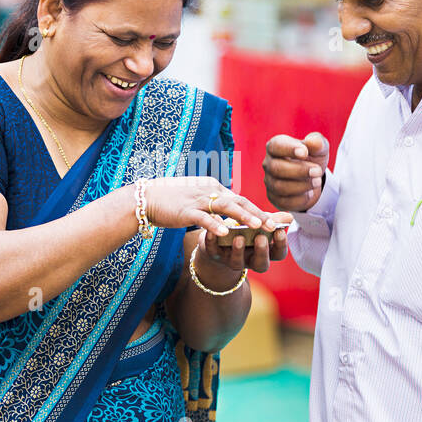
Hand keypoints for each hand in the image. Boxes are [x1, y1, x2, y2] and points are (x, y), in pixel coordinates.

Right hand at [139, 177, 266, 235]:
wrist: (145, 199)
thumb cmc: (171, 200)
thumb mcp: (197, 198)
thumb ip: (213, 202)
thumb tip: (228, 210)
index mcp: (213, 188)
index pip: (240, 199)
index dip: (258, 211)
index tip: (274, 221)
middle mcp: (209, 191)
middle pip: (239, 202)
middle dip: (258, 214)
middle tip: (275, 226)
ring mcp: (197, 200)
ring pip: (226, 207)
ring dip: (244, 217)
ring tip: (259, 227)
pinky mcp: (185, 210)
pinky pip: (203, 218)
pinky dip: (215, 225)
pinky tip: (226, 233)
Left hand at [197, 211, 293, 275]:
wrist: (219, 237)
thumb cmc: (245, 229)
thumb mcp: (258, 224)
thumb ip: (271, 220)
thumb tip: (289, 216)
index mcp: (265, 252)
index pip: (278, 254)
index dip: (281, 245)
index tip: (279, 231)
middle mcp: (250, 261)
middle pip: (261, 264)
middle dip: (261, 251)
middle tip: (261, 238)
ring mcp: (232, 260)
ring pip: (236, 262)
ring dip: (238, 250)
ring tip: (238, 237)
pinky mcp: (214, 255)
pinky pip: (213, 251)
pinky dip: (212, 240)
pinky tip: (212, 230)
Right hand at [263, 132, 329, 212]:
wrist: (312, 178)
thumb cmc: (311, 158)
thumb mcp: (319, 149)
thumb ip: (318, 143)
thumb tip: (312, 142)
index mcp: (276, 147)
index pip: (276, 146)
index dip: (289, 149)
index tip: (305, 152)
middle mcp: (269, 164)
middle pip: (276, 168)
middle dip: (299, 170)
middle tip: (318, 171)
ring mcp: (270, 182)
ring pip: (279, 187)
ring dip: (301, 185)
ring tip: (317, 181)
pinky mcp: (275, 198)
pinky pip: (285, 201)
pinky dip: (300, 198)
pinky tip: (309, 193)